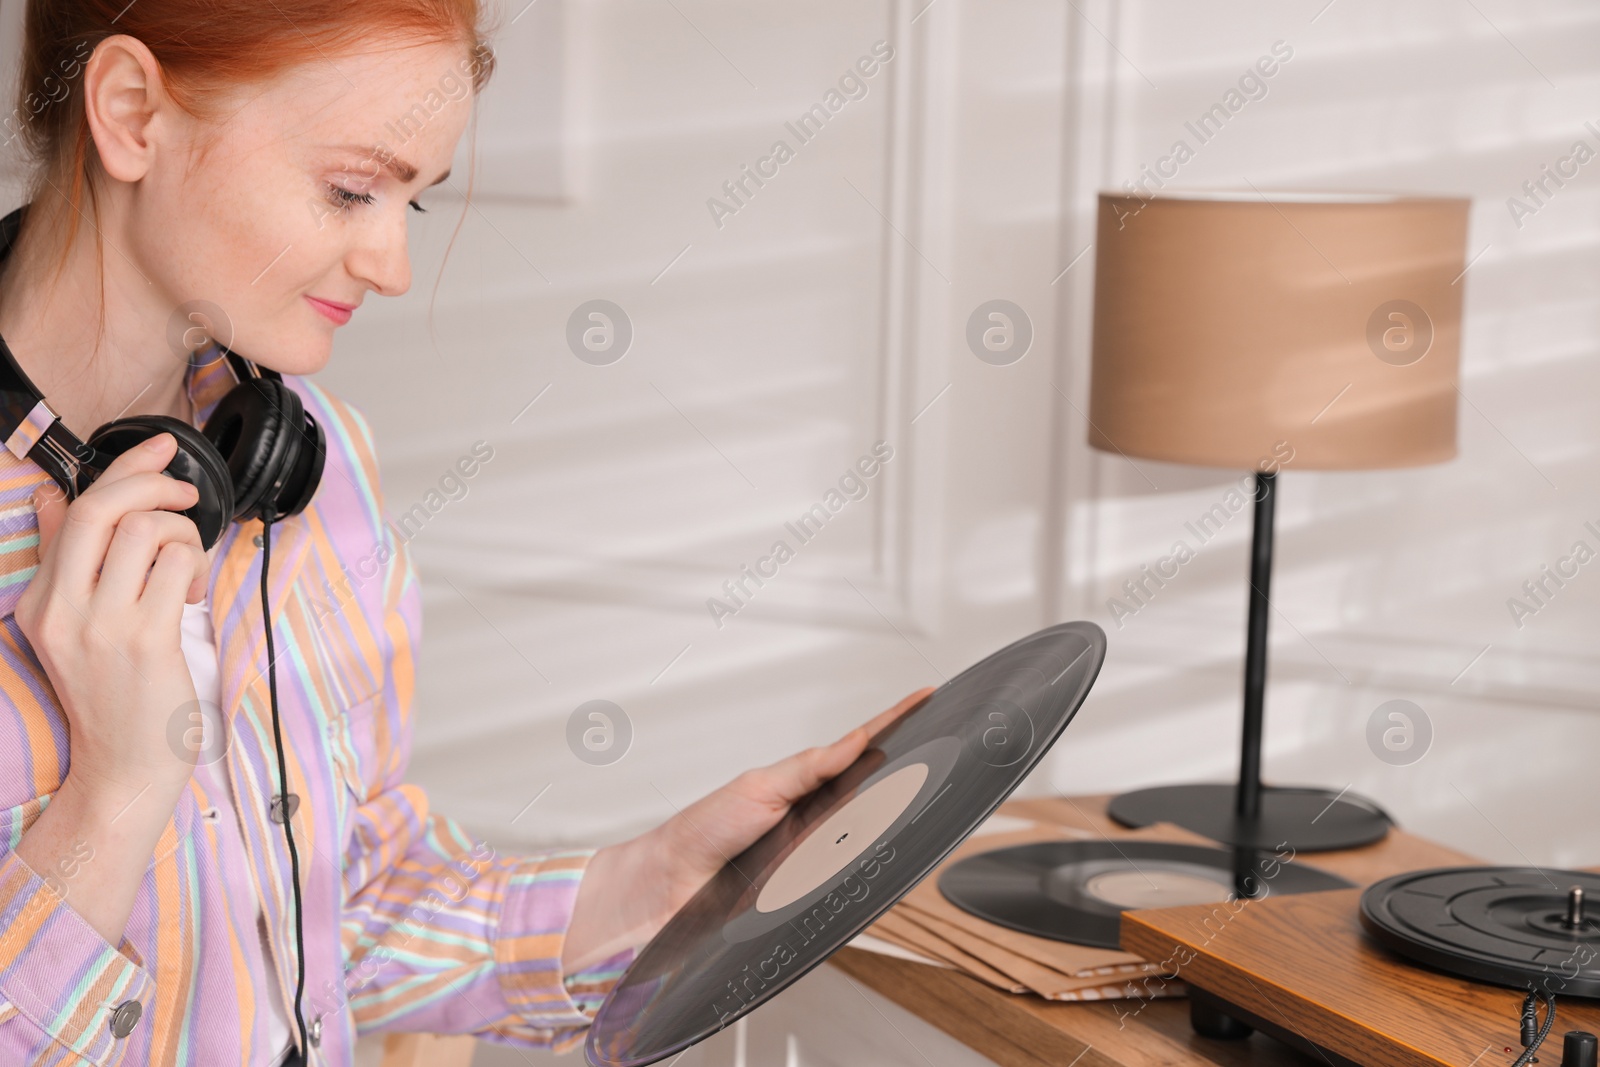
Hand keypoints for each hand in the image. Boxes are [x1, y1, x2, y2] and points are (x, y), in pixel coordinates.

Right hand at [14, 431, 211, 801]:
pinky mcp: (146, 640)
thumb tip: (50, 496)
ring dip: (186, 536)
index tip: (160, 447)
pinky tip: (194, 595)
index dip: (124, 466)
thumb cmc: (112, 693)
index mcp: (41, 600)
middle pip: (105, 507)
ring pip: (151, 530)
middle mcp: (64, 609)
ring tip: (189, 571)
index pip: (74, 509)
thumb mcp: (71, 625)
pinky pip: (180, 565)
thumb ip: (64, 560)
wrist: (124, 766)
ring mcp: (103, 625)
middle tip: (186, 494)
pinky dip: (198, 567)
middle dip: (156, 483)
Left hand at [562, 686, 935, 972]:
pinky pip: (847, 879)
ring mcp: (814, 853)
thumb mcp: (759, 786)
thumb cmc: (702, 832)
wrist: (670, 887)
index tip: (925, 697)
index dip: (891, 724)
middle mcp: (815, 817)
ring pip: (867, 838)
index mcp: (804, 784)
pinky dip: (861, 870)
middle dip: (905, 773)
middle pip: (874, 793)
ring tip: (914, 794)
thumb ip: (809, 766)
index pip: (857, 748)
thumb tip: (855, 739)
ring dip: (886, 824)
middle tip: (938, 745)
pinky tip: (874, 859)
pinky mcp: (809, 891)